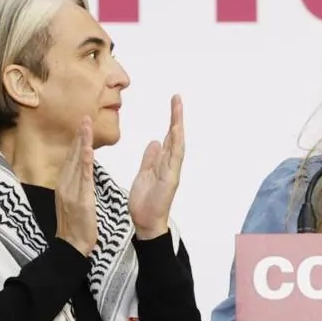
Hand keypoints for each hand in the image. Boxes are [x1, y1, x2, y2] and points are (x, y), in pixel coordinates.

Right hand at [55, 117, 97, 255]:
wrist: (72, 245)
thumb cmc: (76, 225)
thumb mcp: (74, 200)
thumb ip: (77, 184)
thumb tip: (82, 171)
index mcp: (65, 184)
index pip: (71, 157)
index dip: (77, 140)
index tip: (82, 124)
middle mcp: (65, 184)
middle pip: (72, 155)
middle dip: (78, 135)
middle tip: (84, 116)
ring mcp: (71, 191)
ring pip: (76, 161)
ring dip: (81, 142)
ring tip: (86, 125)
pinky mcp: (80, 199)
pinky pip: (83, 177)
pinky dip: (85, 162)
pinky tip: (88, 149)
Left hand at [129, 95, 185, 240]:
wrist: (146, 222)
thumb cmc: (145, 202)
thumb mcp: (144, 174)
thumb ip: (150, 158)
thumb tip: (155, 142)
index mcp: (163, 163)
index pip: (169, 138)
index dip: (171, 121)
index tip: (173, 104)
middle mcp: (171, 165)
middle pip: (176, 137)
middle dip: (177, 117)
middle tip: (177, 98)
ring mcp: (172, 172)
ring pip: (177, 144)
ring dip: (177, 125)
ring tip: (177, 108)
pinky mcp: (170, 179)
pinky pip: (174, 159)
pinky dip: (176, 144)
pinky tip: (175, 130)